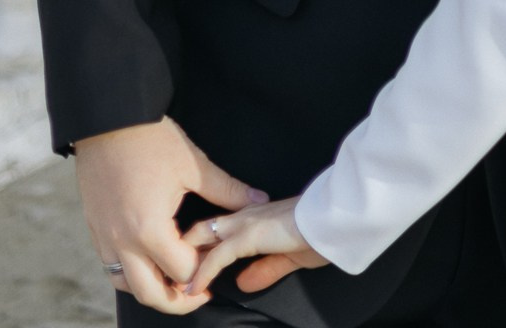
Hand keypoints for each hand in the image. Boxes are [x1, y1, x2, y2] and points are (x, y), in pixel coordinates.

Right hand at [74, 116, 268, 313]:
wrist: (109, 117)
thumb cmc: (150, 140)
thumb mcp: (193, 165)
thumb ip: (227, 190)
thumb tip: (257, 199)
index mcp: (150, 230)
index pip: (184, 272)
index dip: (206, 270)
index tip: (218, 261)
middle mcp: (123, 243)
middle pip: (152, 295)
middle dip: (179, 300)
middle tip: (200, 292)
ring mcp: (105, 238)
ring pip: (127, 285)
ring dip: (152, 288)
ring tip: (175, 277)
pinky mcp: (95, 228)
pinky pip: (111, 266)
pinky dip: (131, 272)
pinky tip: (149, 258)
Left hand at [183, 197, 329, 295]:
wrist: (334, 218)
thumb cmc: (319, 232)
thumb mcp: (289, 257)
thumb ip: (266, 268)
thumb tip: (243, 284)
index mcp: (253, 218)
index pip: (216, 229)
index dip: (199, 247)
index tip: (185, 268)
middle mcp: (244, 216)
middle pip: (202, 229)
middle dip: (182, 251)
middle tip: (171, 275)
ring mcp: (245, 223)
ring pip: (203, 238)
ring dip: (186, 262)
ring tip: (174, 284)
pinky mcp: (250, 235)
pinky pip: (218, 256)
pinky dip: (203, 273)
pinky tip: (194, 288)